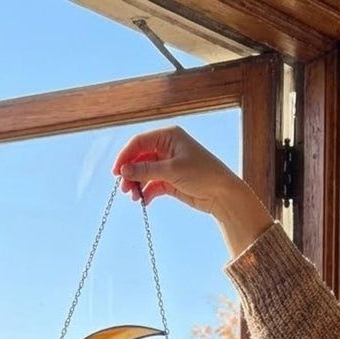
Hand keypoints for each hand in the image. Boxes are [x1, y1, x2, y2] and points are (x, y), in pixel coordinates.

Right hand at [112, 126, 273, 257]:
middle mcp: (167, 148)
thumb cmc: (202, 174)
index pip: (139, 142)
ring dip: (137, 184)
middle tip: (124, 189)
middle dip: (130, 173)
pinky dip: (146, 192)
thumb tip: (123, 171)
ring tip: (133, 197)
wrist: (222, 194)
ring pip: (144, 173)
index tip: (116, 173)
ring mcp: (168, 165)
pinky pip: (152, 185)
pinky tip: (144, 201)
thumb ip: (146, 170)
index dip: (125, 156)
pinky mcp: (171, 181)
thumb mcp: (171, 170)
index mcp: (168, 136)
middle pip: (139, 158)